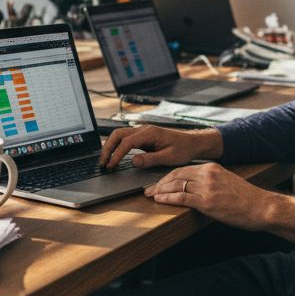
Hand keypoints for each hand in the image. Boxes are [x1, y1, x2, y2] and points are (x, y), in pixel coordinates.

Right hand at [99, 125, 221, 169]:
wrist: (192, 143)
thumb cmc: (183, 149)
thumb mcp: (169, 157)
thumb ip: (151, 159)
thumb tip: (133, 161)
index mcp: (150, 133)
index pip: (127, 142)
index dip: (117, 154)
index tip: (112, 166)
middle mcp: (143, 130)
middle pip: (118, 134)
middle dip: (107, 148)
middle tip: (102, 164)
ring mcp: (142, 132)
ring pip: (119, 135)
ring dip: (110, 147)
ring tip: (105, 161)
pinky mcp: (142, 137)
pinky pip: (124, 139)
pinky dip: (116, 146)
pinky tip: (113, 156)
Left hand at [145, 163, 294, 237]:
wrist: (261, 207)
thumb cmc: (246, 199)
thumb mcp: (226, 182)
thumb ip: (210, 181)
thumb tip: (194, 188)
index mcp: (212, 168)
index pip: (182, 169)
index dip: (167, 176)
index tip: (158, 182)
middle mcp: (208, 174)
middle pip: (175, 175)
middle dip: (159, 182)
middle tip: (148, 189)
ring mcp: (207, 188)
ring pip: (176, 185)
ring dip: (160, 190)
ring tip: (150, 195)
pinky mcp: (207, 202)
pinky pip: (181, 197)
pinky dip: (167, 198)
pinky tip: (160, 200)